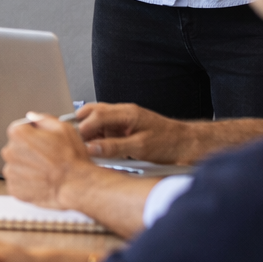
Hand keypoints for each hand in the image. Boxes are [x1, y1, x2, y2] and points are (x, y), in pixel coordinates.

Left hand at [1, 112, 95, 207]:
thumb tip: (33, 117)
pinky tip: (42, 181)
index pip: (18, 129)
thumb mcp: (63, 128)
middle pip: (16, 147)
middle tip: (46, 157)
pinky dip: (27, 182)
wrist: (77, 185)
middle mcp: (10, 152)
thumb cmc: (71, 159)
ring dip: (27, 167)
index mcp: (19, 134)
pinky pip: (18, 182)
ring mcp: (11, 172)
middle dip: (28, 150)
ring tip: (45, 170)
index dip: (32, 133)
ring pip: (16, 165)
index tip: (41, 140)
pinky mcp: (14, 189)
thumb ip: (43, 119)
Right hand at [75, 102, 193, 162]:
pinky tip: (100, 150)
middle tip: (75, 141)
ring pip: (98, 121)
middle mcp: (124, 113)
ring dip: (90, 133)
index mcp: (127, 113)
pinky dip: (100, 138)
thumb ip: (114, 147)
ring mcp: (125, 120)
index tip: (75, 141)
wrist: (187, 145)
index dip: (82, 128)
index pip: (96, 115)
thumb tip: (92, 148)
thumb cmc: (169, 143)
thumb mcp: (140, 148)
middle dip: (81, 125)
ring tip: (86, 148)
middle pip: (93, 112)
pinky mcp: (126, 129)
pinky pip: (107, 130)